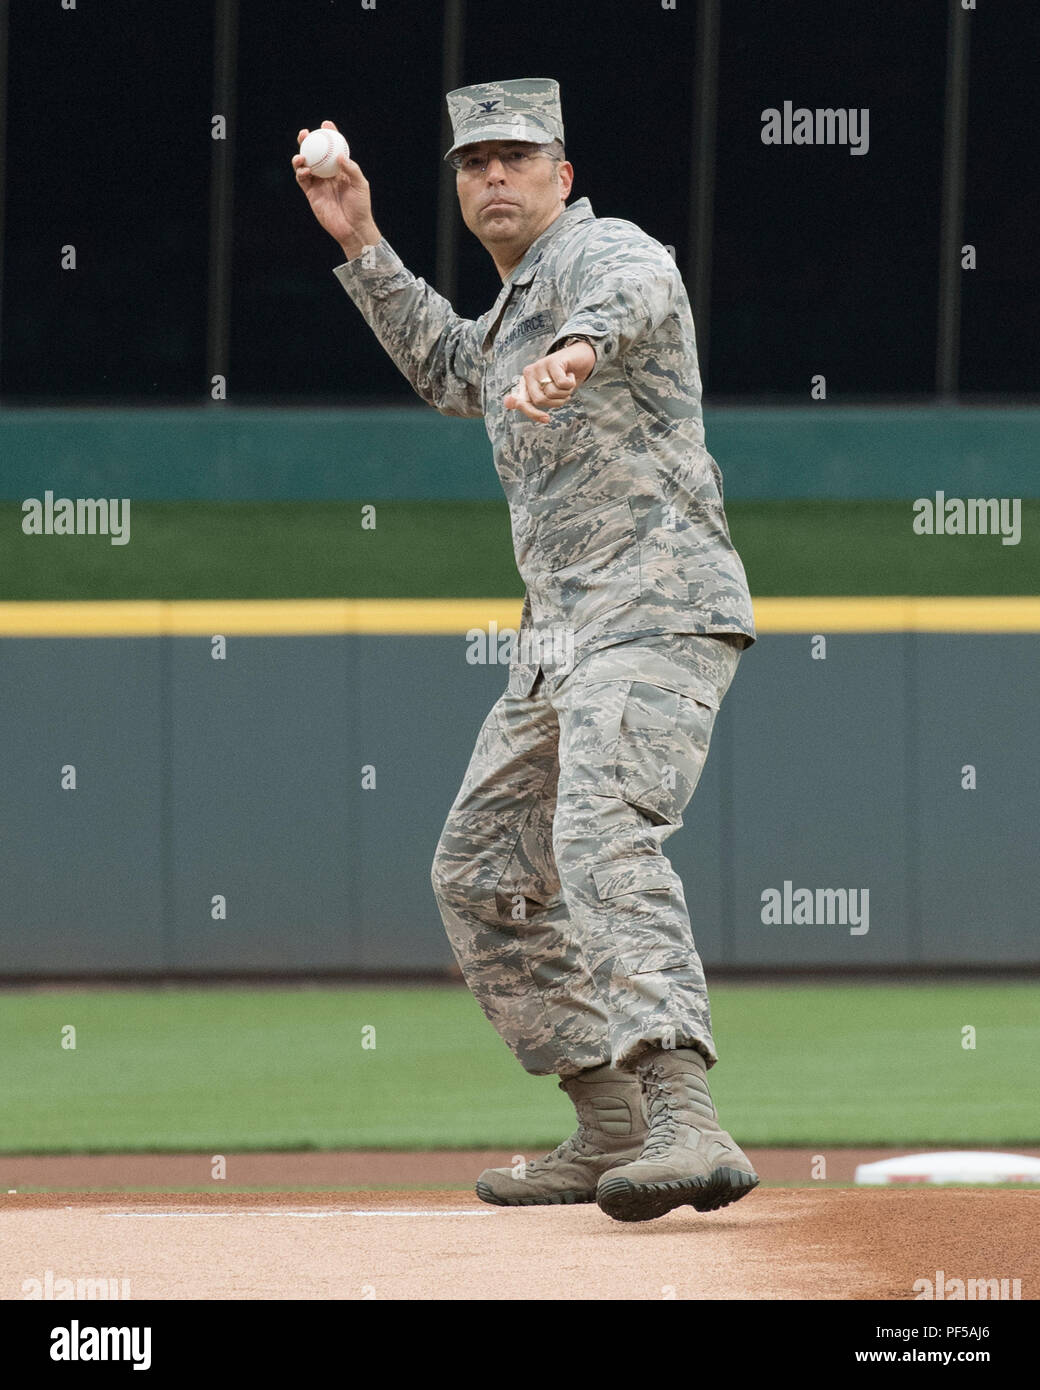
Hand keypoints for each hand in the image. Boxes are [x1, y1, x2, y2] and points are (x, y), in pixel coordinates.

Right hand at [292, 120, 380, 258]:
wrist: (353, 228)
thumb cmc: (361, 207)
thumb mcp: (360, 185)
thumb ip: (351, 169)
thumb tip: (339, 155)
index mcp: (340, 169)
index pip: (332, 148)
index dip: (328, 135)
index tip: (325, 124)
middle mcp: (327, 174)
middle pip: (314, 153)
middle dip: (308, 141)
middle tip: (306, 134)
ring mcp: (318, 183)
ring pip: (304, 165)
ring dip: (300, 156)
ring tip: (302, 154)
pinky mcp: (311, 194)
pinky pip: (302, 179)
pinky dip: (301, 172)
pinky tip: (305, 170)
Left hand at [504, 341, 595, 423]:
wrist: (579, 358)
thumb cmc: (562, 379)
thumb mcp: (549, 394)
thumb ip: (530, 401)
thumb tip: (507, 402)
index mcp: (525, 383)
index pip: (523, 403)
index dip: (533, 413)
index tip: (546, 419)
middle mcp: (529, 373)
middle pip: (540, 401)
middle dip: (556, 402)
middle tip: (563, 393)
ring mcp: (540, 366)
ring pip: (552, 392)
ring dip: (566, 392)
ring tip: (567, 382)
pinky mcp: (552, 361)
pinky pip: (562, 384)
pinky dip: (570, 383)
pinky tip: (570, 375)